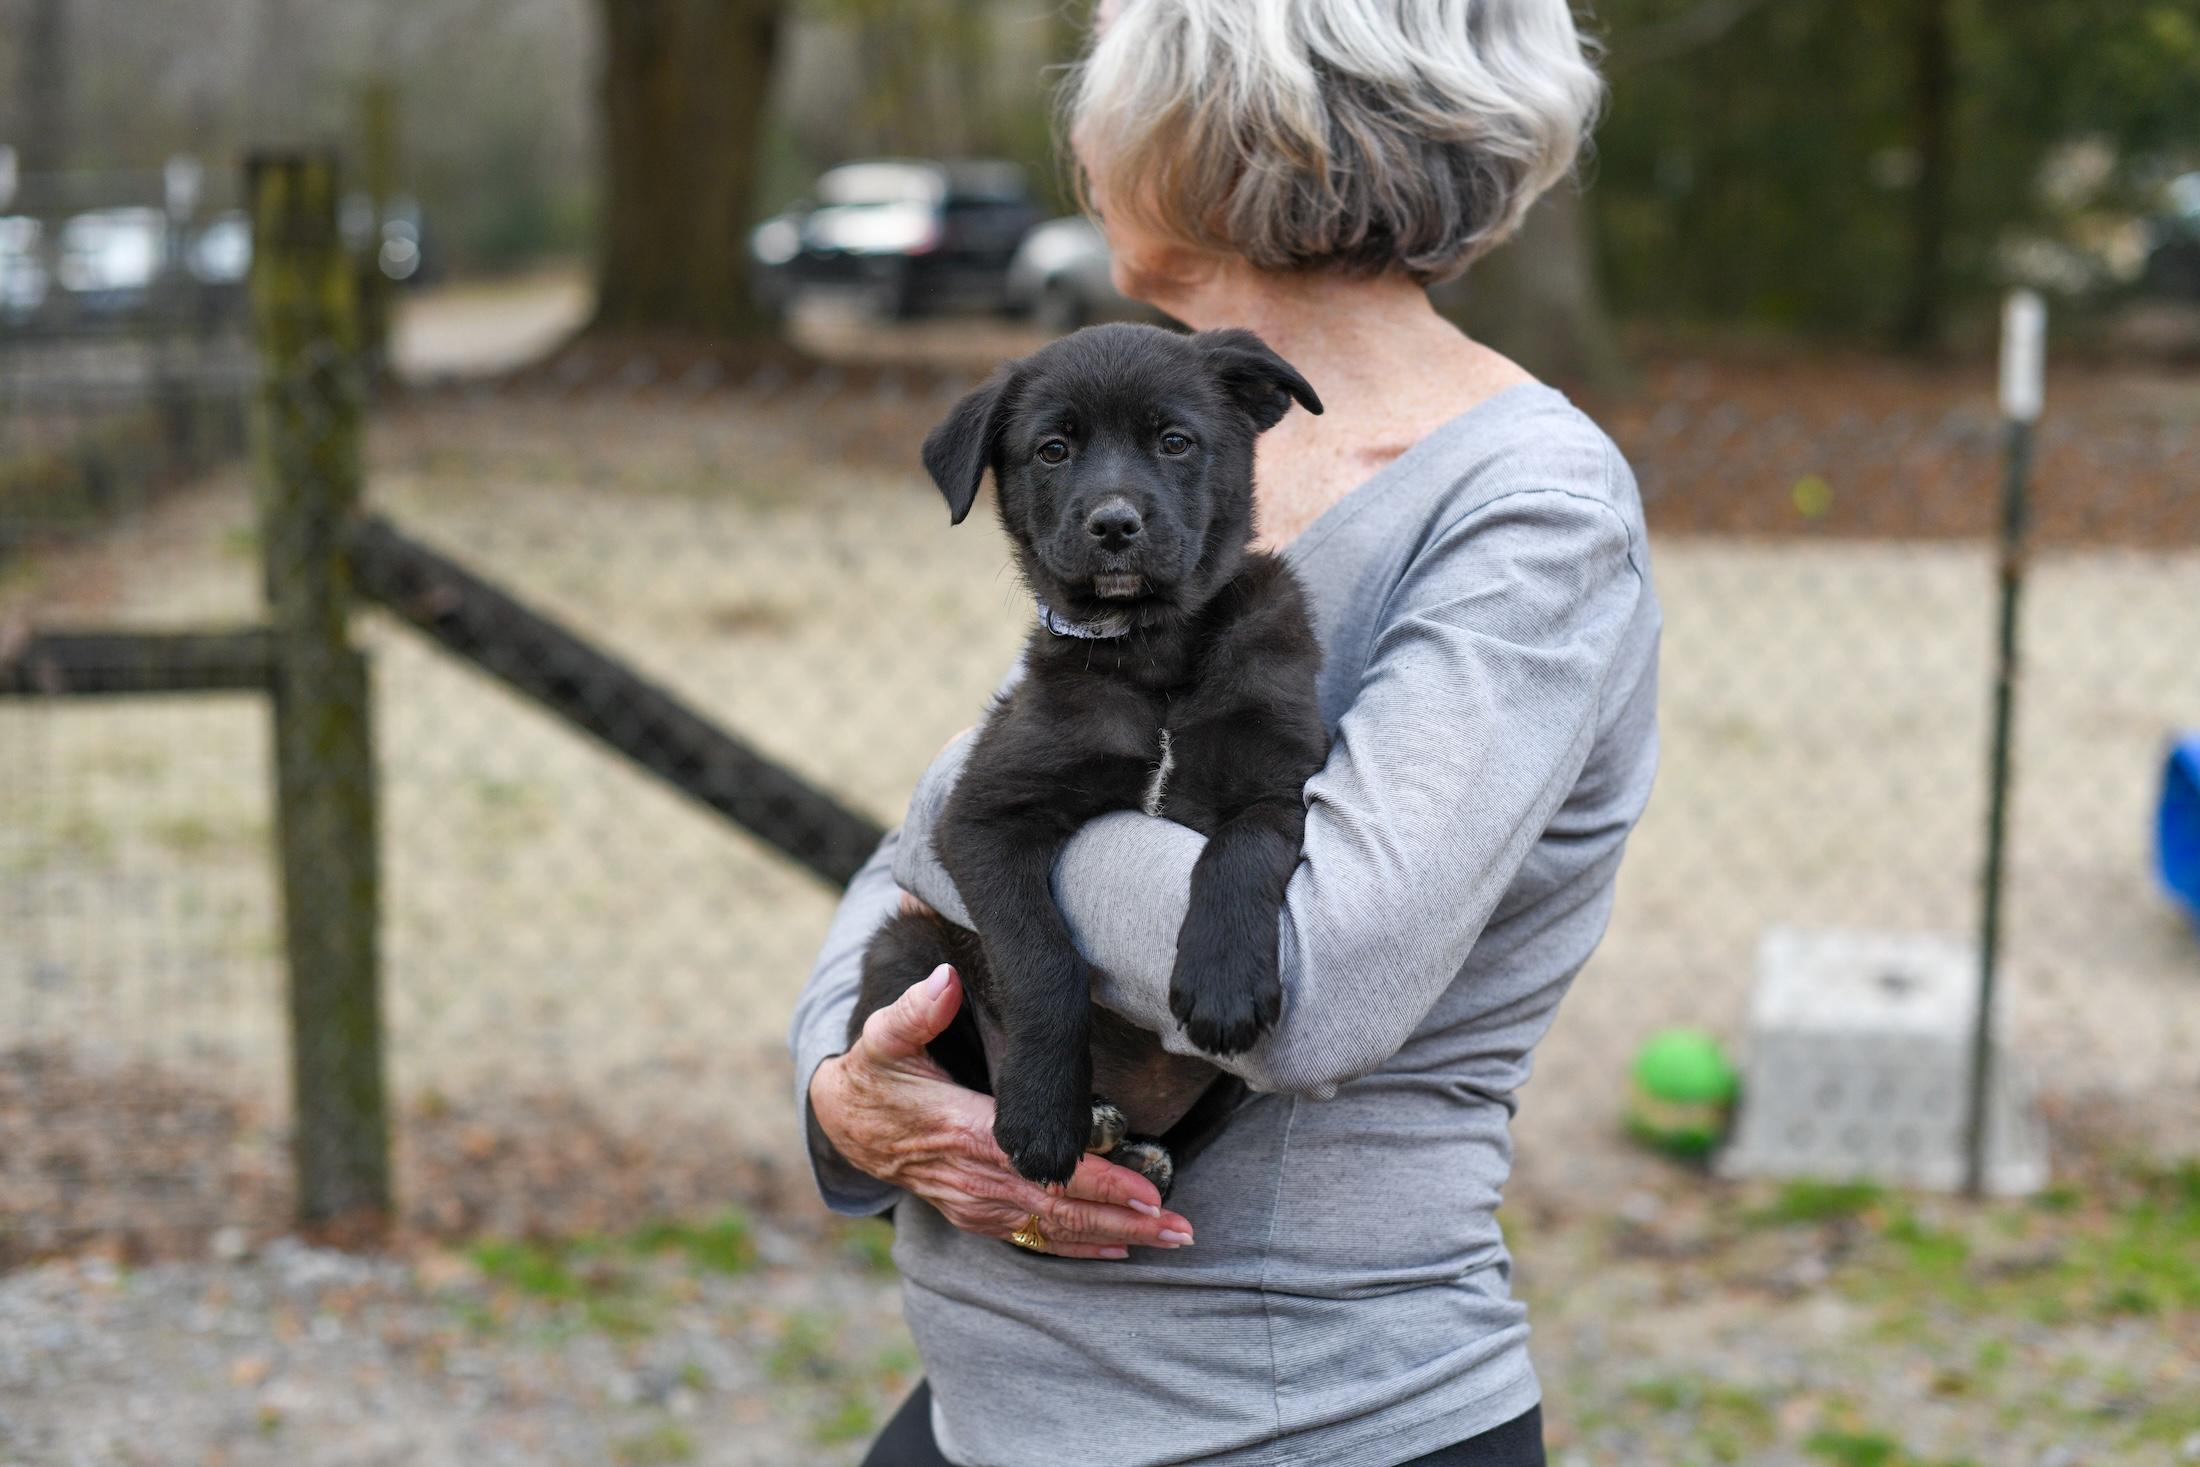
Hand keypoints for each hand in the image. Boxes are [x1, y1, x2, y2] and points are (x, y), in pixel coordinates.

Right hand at [810, 964, 1195, 1259]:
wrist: (844, 1124)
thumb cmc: (876, 1074)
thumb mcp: (884, 1036)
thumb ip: (916, 1009)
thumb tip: (945, 980)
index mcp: (964, 1133)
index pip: (1042, 1166)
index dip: (1097, 1181)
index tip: (1146, 1189)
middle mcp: (975, 1179)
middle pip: (1060, 1209)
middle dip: (1125, 1218)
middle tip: (1182, 1227)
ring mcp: (976, 1204)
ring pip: (1054, 1229)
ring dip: (1115, 1236)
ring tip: (1172, 1238)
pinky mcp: (977, 1215)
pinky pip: (1034, 1237)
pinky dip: (1079, 1245)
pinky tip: (1122, 1247)